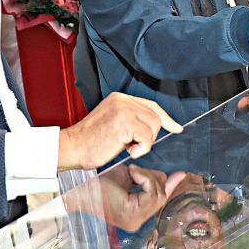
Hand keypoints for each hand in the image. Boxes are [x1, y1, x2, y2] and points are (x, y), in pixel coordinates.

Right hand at [58, 93, 182, 169]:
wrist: (72, 148)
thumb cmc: (90, 141)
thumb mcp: (113, 123)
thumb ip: (132, 119)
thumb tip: (156, 125)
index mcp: (120, 98)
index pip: (151, 105)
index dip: (166, 117)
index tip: (176, 127)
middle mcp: (122, 100)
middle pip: (156, 117)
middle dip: (150, 135)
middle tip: (132, 145)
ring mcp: (123, 110)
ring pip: (154, 127)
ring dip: (144, 143)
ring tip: (126, 146)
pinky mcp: (124, 123)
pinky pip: (147, 137)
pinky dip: (141, 148)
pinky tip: (127, 150)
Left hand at [95, 163, 186, 231]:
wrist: (80, 188)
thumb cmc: (99, 183)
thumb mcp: (129, 178)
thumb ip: (150, 179)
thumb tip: (175, 176)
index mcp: (135, 217)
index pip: (159, 199)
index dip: (170, 185)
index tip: (182, 174)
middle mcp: (137, 223)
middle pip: (160, 195)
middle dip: (151, 178)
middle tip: (136, 170)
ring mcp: (135, 221)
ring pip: (156, 193)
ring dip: (146, 176)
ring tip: (130, 172)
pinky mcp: (132, 215)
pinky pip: (150, 192)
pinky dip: (143, 177)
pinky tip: (131, 173)